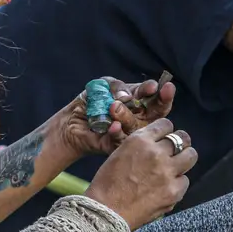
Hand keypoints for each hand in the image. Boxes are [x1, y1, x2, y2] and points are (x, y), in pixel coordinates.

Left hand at [55, 76, 176, 158]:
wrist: (71, 120)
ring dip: (127, 115)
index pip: (156, 97)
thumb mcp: (103, 86)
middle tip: (155, 93)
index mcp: (139, 101)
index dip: (160, 92)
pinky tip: (112, 125)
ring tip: (113, 107)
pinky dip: (117, 132)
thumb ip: (117, 86)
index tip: (155, 86)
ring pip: (138, 126)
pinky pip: (122, 140)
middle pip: (158, 113)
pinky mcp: (117, 145)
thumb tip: (127, 96)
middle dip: (160, 102)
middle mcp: (139, 117)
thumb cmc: (91, 101)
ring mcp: (130, 133)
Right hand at [85, 119, 197, 230]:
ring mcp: (167, 172)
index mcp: (140, 140)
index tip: (166, 137)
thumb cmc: (107, 184)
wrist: (106, 212)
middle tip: (177, 150)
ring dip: (184, 160)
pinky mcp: (174, 191)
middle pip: (183, 138)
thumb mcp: (120, 153)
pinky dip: (177, 184)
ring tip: (176, 167)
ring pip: (191, 156)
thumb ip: (141, 146)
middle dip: (181, 143)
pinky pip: (185, 181)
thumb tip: (157, 143)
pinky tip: (166, 188)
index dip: (166, 131)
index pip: (166, 125)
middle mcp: (156, 153)